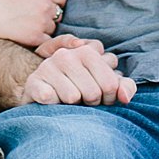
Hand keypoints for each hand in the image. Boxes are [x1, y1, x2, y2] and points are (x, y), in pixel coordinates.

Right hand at [0, 0, 67, 48]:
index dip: (55, 2)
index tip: (48, 6)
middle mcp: (46, 7)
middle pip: (58, 14)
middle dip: (49, 17)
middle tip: (33, 19)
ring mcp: (42, 23)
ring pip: (52, 29)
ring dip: (43, 30)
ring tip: (26, 29)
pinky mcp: (35, 38)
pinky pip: (46, 42)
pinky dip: (39, 41)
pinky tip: (27, 38)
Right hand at [15, 37, 132, 105]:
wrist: (44, 94)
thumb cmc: (81, 88)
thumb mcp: (105, 84)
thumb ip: (122, 86)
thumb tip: (125, 98)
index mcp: (89, 51)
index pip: (111, 84)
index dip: (109, 98)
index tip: (102, 97)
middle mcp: (67, 55)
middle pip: (93, 93)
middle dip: (91, 104)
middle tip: (83, 101)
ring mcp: (48, 66)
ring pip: (72, 97)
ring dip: (72, 107)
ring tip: (68, 101)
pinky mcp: (34, 82)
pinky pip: (50, 99)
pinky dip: (53, 106)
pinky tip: (52, 103)